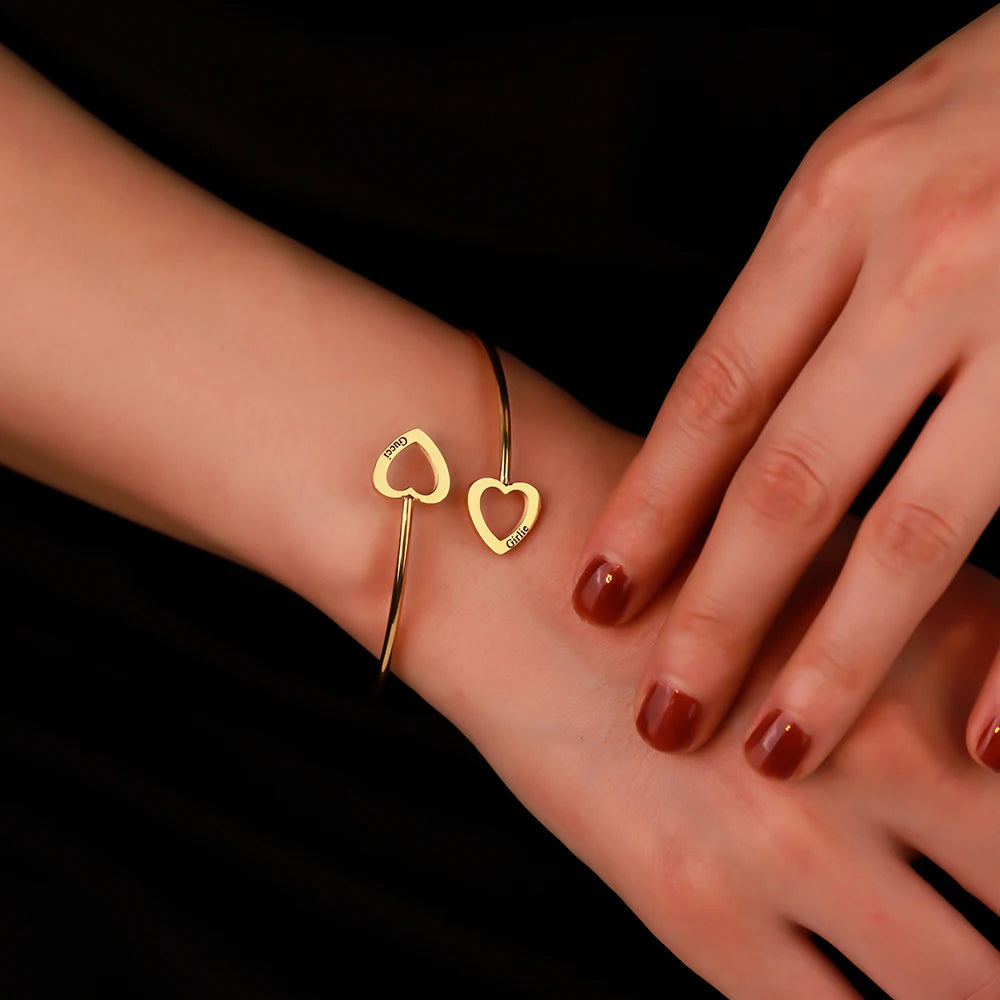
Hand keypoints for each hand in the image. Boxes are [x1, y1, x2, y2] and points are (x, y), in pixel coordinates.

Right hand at [388, 370, 999, 998]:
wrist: (515, 565)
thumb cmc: (671, 555)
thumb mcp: (841, 572)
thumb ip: (962, 659)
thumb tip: (998, 754)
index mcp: (946, 657)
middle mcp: (892, 760)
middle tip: (994, 931)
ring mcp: (795, 850)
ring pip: (953, 991)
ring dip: (964, 987)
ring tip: (951, 969)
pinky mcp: (702, 912)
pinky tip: (869, 999)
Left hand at [571, 5, 999, 777]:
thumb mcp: (873, 161)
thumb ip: (804, 288)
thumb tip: (717, 442)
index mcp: (839, 203)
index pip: (713, 393)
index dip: (649, 510)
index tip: (596, 598)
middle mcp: (930, 259)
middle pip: (789, 480)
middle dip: (716, 614)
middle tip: (660, 715)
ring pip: (914, 529)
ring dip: (836, 658)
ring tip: (772, 751)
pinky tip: (978, 738)